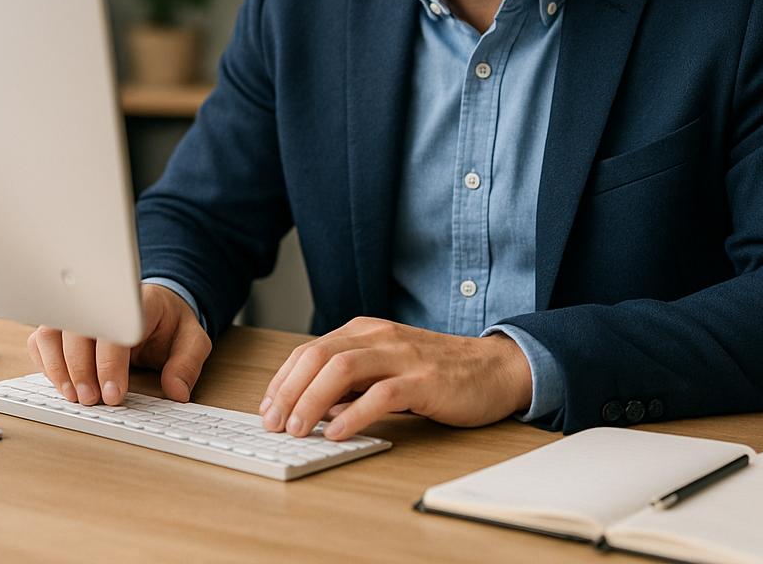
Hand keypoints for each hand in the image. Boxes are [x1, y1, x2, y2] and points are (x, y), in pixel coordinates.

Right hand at [27, 283, 211, 405]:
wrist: (156, 305)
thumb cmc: (169, 322)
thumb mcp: (192, 339)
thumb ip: (187, 364)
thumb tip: (177, 392)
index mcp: (136, 302)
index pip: (114, 328)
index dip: (110, 364)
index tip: (113, 393)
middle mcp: (100, 300)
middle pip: (76, 330)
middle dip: (81, 370)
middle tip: (92, 400)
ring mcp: (78, 310)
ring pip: (51, 333)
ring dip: (58, 368)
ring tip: (74, 396)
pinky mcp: (62, 323)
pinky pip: (41, 340)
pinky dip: (45, 363)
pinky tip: (62, 383)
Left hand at [258, 317, 532, 440]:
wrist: (495, 368)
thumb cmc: (439, 371)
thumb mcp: (386, 366)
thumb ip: (351, 381)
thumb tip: (310, 408)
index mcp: (365, 331)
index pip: (308, 351)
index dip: (281, 380)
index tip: (266, 409)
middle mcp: (379, 337)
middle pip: (318, 357)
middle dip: (288, 391)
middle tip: (274, 424)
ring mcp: (402, 356)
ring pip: (342, 370)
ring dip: (312, 402)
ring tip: (299, 430)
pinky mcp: (425, 380)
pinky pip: (381, 395)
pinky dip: (354, 415)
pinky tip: (338, 433)